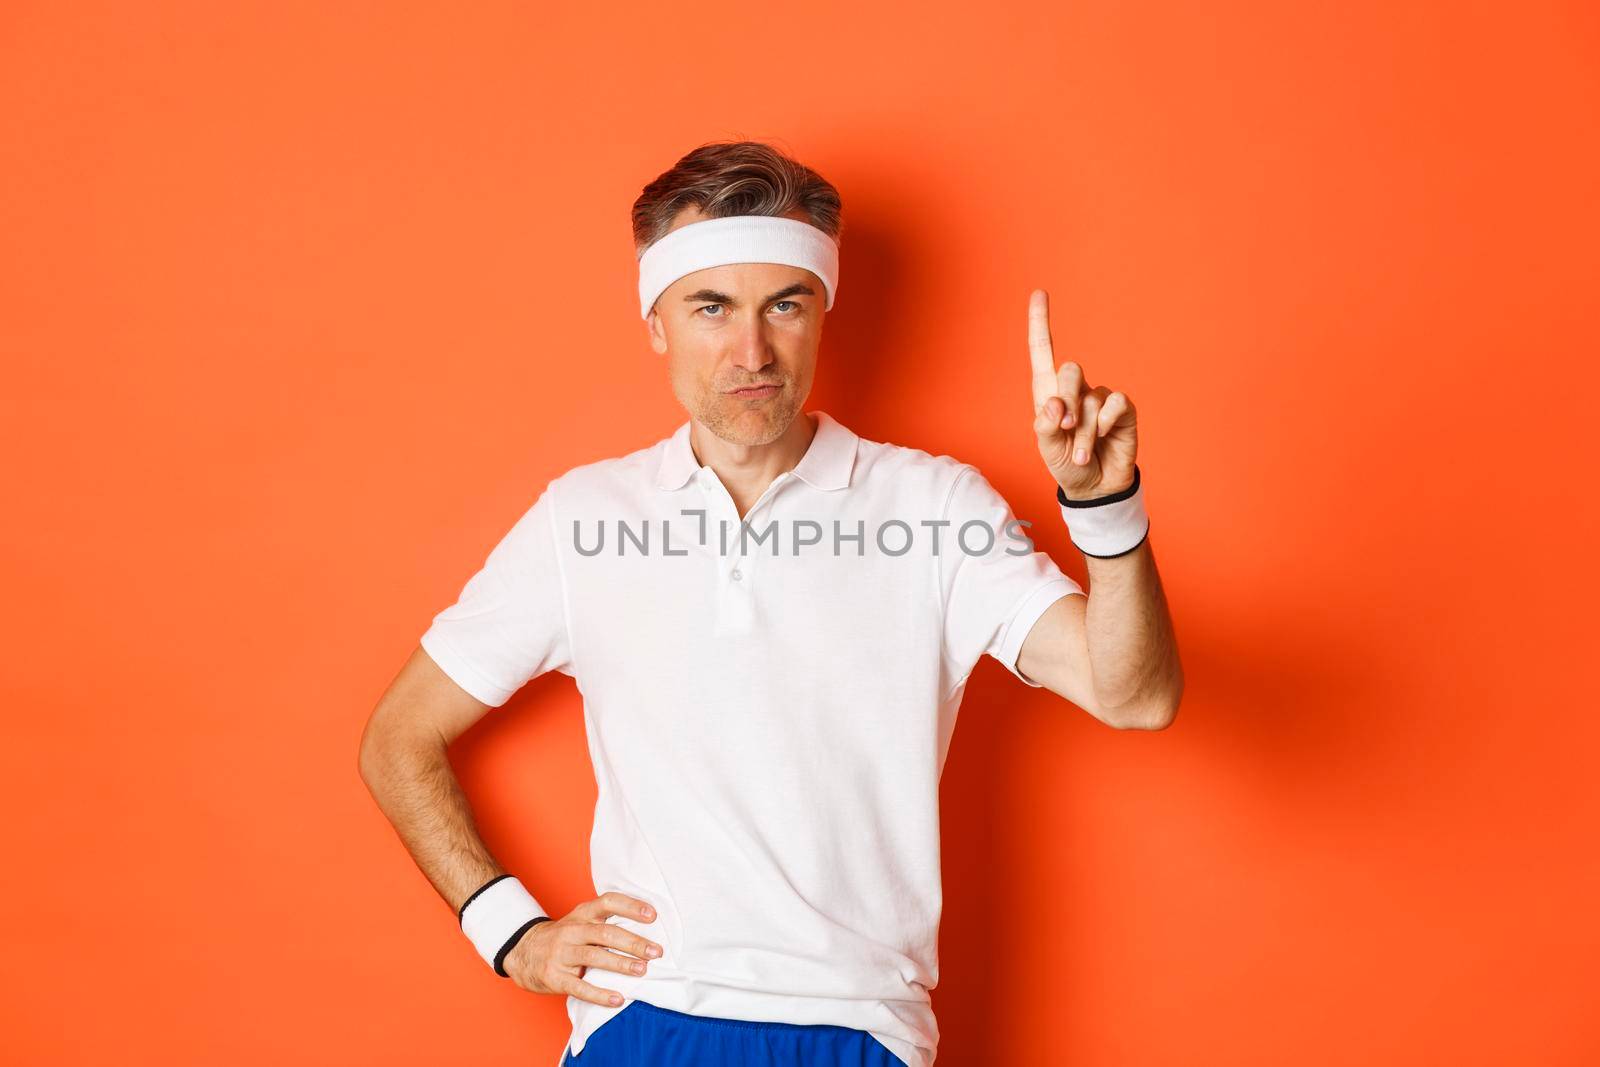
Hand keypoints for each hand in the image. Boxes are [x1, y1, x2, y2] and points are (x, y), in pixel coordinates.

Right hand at [502, 892, 663, 1006]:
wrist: (523, 952)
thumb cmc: (564, 937)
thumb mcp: (580, 921)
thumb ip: (605, 922)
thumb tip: (648, 931)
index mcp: (581, 914)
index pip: (607, 902)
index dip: (630, 906)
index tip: (653, 915)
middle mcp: (572, 930)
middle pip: (606, 933)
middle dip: (633, 942)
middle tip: (656, 951)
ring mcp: (561, 954)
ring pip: (594, 957)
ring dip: (621, 964)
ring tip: (642, 970)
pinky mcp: (554, 977)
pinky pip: (579, 987)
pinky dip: (600, 994)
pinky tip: (618, 999)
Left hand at [1027, 289, 1138, 499]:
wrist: (1094, 487)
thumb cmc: (1067, 464)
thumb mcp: (1048, 448)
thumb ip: (1047, 426)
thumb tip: (1056, 404)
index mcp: (1049, 393)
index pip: (1042, 352)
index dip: (1040, 322)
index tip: (1039, 292)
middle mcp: (1075, 389)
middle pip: (1070, 369)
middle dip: (1067, 400)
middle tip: (1067, 430)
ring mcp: (1099, 398)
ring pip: (1091, 397)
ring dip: (1086, 430)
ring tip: (1083, 453)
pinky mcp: (1123, 409)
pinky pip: (1115, 403)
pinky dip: (1106, 423)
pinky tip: (1105, 438)